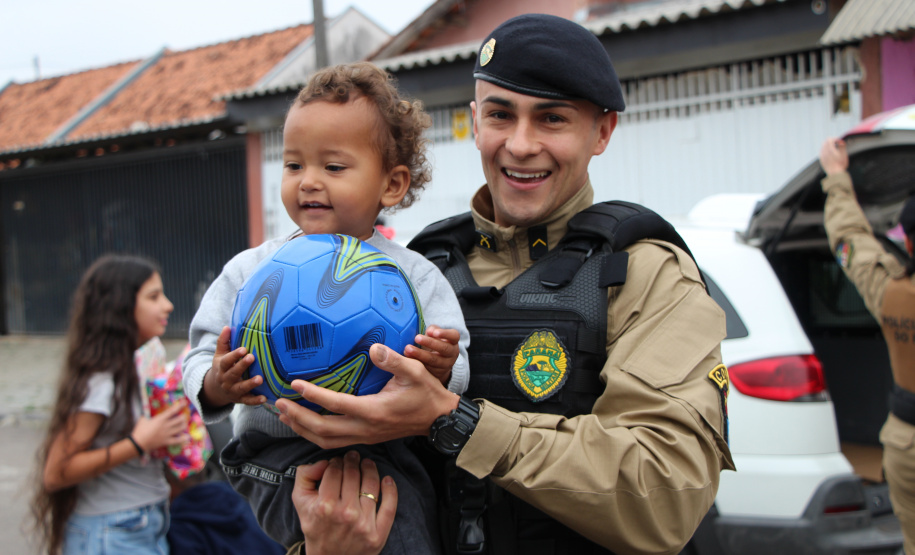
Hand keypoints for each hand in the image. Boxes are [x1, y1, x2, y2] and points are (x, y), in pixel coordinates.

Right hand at [132, 399, 189, 451]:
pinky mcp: (167, 441)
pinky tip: (187, 437)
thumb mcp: (143, 419)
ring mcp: (167, 434)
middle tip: (183, 416)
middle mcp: (166, 425)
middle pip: (180, 419)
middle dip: (183, 417)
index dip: (180, 406)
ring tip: (184, 424)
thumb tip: (148, 413)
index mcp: (161, 419)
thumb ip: (148, 415)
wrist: (138, 443)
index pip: (172, 411)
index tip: (185, 402)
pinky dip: (183, 439)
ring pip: (181, 428)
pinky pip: (177, 440)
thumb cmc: (140, 430)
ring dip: (183, 425)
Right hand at [201, 326, 265, 407]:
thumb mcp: (220, 355)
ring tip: (260, 379)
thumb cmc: (222, 367)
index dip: (234, 355)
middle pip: (233, 373)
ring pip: (241, 388)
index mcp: (221, 367)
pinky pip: (247, 401)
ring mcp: (233, 391)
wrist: (215, 389)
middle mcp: (226, 380)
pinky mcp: (240, 399)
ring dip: (250, 384)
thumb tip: (227, 327)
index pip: (226, 361)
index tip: (243, 349)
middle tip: (251, 357)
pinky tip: (264, 398)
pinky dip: (255, 400)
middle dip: (242, 366)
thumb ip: (223, 342)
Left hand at [276, 343, 459, 448]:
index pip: (336, 405)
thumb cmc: (426, 393)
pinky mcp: (365, 438)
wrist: (439, 420)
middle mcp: (365, 428)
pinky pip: (333, 442)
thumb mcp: (414, 372)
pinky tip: (305, 425)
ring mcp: (365, 436)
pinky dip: (314, 435)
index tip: (294, 384)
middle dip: (297, 418)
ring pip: (325, 441)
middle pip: (322, 430)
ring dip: (302, 429)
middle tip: (278, 404)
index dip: (312, 395)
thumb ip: (393, 360)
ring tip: (285, 415)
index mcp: (374, 411)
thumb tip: (373, 348)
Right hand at [292, 451, 396, 554]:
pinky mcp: (378, 534)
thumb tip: (324, 461)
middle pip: (353, 474)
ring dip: (370, 468)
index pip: (334, 471)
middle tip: (353, 457)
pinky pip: (390, 506)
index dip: (336, 461)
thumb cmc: (315, 526)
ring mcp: (363, 525)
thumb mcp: (300, 502)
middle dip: (352, 461)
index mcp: (324, 506)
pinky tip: (387, 479)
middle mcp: (345, 514)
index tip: (338, 461)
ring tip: (367, 464)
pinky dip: (390, 489)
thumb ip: (305, 476)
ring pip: (371, 485)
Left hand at [405, 325, 459, 384]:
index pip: (454, 336)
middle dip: (430, 343)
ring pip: (434, 360)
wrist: (438, 363)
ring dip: (420, 354)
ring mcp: (446, 365)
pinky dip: (417, 363)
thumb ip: (433, 330)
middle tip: (416, 338)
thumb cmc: (435, 343)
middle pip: (444, 348)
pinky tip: (407, 359)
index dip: (445, 333)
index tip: (434, 332)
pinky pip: (427, 368)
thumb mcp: (436, 335)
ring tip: (408, 349)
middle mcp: (452, 353)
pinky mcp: (438, 373)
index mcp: (453, 341)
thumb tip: (429, 331)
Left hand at [819, 137, 848, 174]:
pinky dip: (826, 151)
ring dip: (828, 146)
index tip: (840, 142)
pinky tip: (831, 154)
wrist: (835, 174)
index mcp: (829, 149)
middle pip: (825, 142)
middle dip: (832, 142)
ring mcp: (822, 156)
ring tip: (835, 149)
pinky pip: (822, 152)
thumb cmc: (841, 164)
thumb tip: (841, 142)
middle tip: (838, 144)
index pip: (830, 139)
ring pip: (823, 147)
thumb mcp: (844, 154)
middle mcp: (824, 152)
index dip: (836, 139)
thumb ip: (842, 146)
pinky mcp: (821, 160)